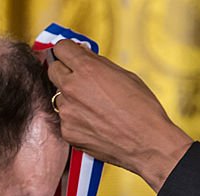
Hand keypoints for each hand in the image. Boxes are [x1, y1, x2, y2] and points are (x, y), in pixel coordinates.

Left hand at [47, 40, 193, 191]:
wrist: (147, 143)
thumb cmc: (142, 109)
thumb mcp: (124, 75)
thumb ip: (98, 63)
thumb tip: (83, 53)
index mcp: (87, 69)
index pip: (61, 48)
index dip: (68, 51)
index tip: (72, 55)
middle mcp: (72, 88)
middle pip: (53, 70)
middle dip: (64, 71)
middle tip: (79, 78)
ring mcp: (67, 112)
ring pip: (60, 97)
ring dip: (71, 98)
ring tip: (95, 108)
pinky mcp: (67, 132)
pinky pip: (65, 119)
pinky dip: (76, 120)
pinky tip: (95, 124)